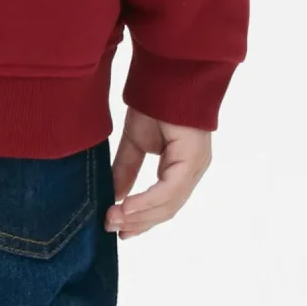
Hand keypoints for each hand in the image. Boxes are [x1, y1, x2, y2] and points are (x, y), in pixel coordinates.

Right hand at [105, 106, 211, 235]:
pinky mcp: (191, 159)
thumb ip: (126, 170)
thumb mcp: (134, 143)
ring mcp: (195, 165)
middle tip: (110, 229)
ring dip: (139, 216)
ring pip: (169, 204)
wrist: (165, 74)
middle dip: (138, 222)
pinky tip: (126, 207)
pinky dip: (146, 202)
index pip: (165, 203)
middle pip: (167, 209)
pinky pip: (169, 190)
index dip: (142, 219)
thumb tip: (113, 197)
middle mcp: (192, 169)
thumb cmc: (154, 102)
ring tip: (113, 220)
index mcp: (182, 167)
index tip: (119, 231)